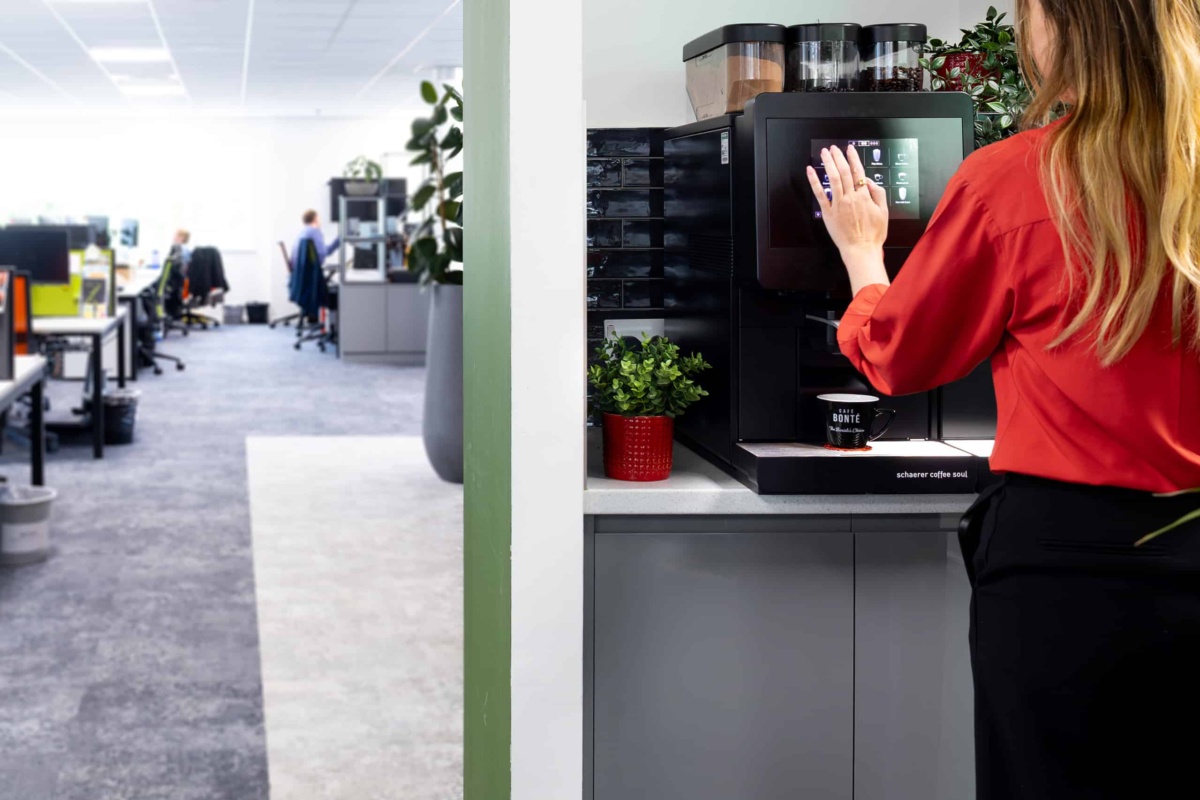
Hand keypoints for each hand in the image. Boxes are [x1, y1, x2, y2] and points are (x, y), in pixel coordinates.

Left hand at [806, 145, 890, 293]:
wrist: (861, 249)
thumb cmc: (873, 234)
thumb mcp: (884, 211)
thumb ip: (878, 193)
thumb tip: (869, 181)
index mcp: (864, 196)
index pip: (858, 172)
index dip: (853, 158)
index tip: (849, 149)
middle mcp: (851, 197)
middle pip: (844, 172)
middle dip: (838, 157)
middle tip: (834, 148)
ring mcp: (838, 204)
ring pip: (833, 179)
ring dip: (828, 163)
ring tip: (824, 153)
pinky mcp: (828, 213)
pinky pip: (820, 194)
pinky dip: (814, 181)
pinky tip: (811, 171)